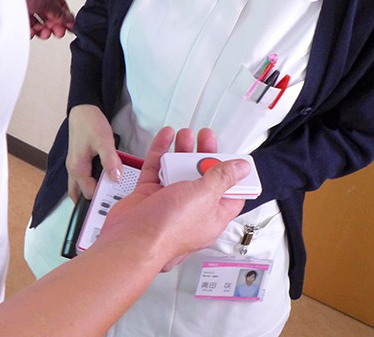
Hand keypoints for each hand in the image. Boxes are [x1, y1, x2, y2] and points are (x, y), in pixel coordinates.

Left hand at [18, 0, 74, 38]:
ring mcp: (22, 6)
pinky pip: (25, 27)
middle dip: (54, 25)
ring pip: (37, 22)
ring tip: (43, 33)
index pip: (59, 4)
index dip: (65, 16)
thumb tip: (69, 20)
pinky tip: (30, 32)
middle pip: (48, 14)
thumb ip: (60, 12)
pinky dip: (29, 32)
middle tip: (58, 32)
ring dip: (42, 30)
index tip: (70, 28)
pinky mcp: (13, 17)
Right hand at [66, 105, 122, 201]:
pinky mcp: (78, 160)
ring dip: (91, 190)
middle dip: (93, 199)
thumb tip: (116, 179)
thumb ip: (110, 160)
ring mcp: (73, 165)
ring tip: (107, 191)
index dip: (102, 196)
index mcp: (77, 168)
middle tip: (110, 199)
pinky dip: (90, 182)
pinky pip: (82, 178)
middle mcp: (72, 170)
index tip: (117, 195)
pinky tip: (102, 177)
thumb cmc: (91, 124)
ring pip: (79, 187)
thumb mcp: (104, 141)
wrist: (83, 109)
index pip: (89, 193)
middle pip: (79, 194)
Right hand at [100, 127, 249, 271]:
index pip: (229, 194)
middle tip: (205, 137)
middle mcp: (191, 210)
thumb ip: (223, 178)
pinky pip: (156, 168)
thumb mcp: (205, 196)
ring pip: (178, 171)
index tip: (233, 157)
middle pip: (203, 178)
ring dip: (182, 151)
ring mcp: (168, 202)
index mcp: (212, 216)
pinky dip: (161, 151)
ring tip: (185, 134)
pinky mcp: (148, 196)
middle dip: (205, 155)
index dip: (233, 175)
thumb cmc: (168, 230)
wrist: (131, 239)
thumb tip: (242, 168)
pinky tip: (165, 138)